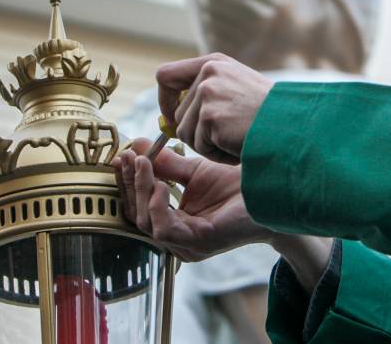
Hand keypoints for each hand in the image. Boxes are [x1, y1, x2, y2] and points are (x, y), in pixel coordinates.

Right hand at [116, 139, 271, 260]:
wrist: (269, 189)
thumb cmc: (237, 185)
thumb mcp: (194, 170)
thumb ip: (165, 164)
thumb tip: (135, 146)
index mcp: (174, 223)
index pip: (138, 206)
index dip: (127, 181)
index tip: (122, 156)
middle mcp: (177, 238)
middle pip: (136, 215)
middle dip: (129, 184)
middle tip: (129, 157)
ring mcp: (187, 244)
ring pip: (146, 222)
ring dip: (140, 191)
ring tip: (144, 164)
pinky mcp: (198, 243)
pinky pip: (163, 229)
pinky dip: (156, 205)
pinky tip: (160, 185)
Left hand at [157, 53, 273, 163]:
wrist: (294, 125)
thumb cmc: (270, 114)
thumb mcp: (236, 89)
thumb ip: (207, 94)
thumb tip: (170, 120)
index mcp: (213, 63)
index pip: (166, 76)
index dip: (164, 100)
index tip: (174, 118)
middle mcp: (208, 73)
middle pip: (176, 114)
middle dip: (196, 133)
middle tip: (225, 136)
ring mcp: (208, 93)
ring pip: (186, 132)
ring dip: (208, 144)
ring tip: (236, 138)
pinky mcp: (210, 116)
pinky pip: (198, 145)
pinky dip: (217, 153)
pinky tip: (238, 144)